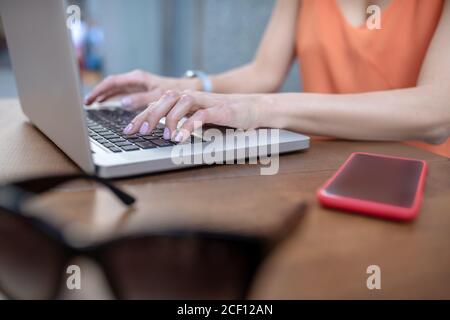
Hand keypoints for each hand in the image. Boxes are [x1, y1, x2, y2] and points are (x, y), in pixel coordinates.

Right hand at [84, 69, 199, 109]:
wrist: (188, 91)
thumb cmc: (175, 92)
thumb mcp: (158, 96)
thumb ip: (140, 99)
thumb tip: (122, 103)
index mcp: (137, 78)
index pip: (112, 82)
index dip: (99, 91)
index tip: (89, 99)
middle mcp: (136, 80)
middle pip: (111, 85)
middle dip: (98, 93)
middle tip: (86, 103)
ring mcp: (137, 85)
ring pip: (116, 89)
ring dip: (104, 96)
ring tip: (93, 104)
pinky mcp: (141, 91)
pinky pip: (122, 93)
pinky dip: (113, 98)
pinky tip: (108, 104)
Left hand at [122, 90, 261, 142]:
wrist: (255, 108)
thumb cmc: (226, 115)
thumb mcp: (200, 119)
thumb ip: (183, 122)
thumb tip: (162, 133)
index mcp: (186, 99)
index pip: (158, 103)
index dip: (141, 115)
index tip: (128, 131)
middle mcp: (193, 97)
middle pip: (164, 99)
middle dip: (147, 115)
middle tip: (135, 132)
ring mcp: (206, 101)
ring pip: (180, 102)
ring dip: (168, 119)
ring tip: (160, 135)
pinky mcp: (220, 109)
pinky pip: (201, 115)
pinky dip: (189, 126)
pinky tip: (180, 138)